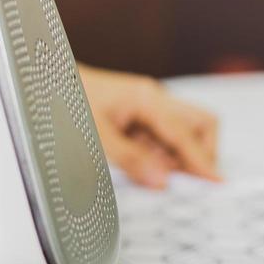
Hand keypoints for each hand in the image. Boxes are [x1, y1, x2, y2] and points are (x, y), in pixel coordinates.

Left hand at [79, 65, 220, 188]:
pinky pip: (162, 140)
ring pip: (183, 136)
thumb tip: (162, 182)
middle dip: (199, 153)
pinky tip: (136, 164)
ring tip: (143, 170)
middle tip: (180, 179)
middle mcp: (155, 100)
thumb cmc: (67, 101)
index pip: (186, 133)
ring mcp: (150, 108)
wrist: (45, 80)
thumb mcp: (94, 136)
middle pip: (201, 125)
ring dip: (173, 159)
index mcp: (148, 99)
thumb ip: (130, 159)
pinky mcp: (140, 117)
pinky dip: (157, 156)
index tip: (218, 182)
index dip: (203, 160)